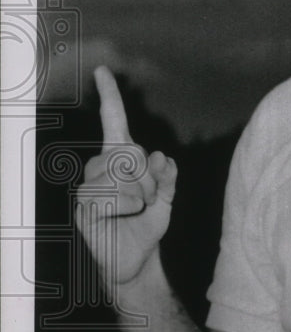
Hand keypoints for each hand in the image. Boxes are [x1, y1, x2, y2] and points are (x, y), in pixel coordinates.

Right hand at [75, 66, 177, 287]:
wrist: (136, 259)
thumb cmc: (146, 224)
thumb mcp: (166, 198)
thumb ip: (167, 177)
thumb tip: (159, 156)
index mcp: (119, 158)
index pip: (113, 122)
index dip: (109, 97)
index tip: (103, 71)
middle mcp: (99, 166)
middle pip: (129, 153)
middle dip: (149, 179)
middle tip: (148, 200)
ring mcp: (88, 186)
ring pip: (122, 176)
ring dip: (140, 196)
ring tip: (134, 211)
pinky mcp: (82, 206)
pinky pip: (112, 197)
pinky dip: (127, 208)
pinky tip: (122, 218)